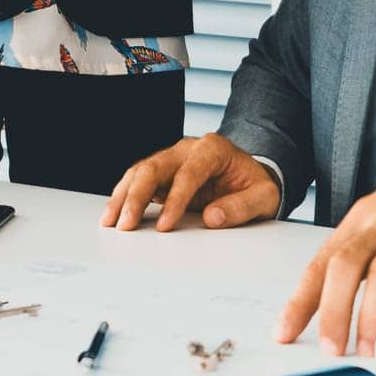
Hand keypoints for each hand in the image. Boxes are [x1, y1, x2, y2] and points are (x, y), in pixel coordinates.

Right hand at [100, 132, 279, 232]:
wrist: (249, 177)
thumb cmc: (255, 185)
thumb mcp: (263, 197)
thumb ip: (241, 206)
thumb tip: (212, 217)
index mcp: (213, 149)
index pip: (189, 172)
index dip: (175, 199)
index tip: (165, 225)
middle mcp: (188, 149)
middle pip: (155, 166)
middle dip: (137, 196)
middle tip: (126, 225)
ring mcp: (172, 159)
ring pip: (140, 171)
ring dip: (123, 196)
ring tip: (111, 221)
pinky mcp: (163, 173)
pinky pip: (138, 180)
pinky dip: (125, 196)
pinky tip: (115, 213)